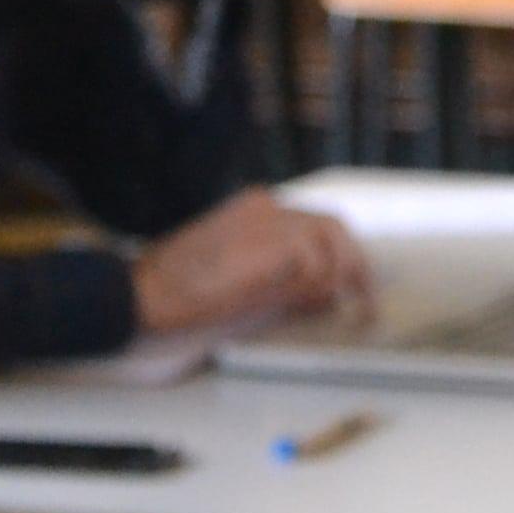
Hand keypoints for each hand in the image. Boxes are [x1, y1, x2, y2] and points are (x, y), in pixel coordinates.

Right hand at [132, 189, 376, 337]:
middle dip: (356, 264)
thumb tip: (328, 293)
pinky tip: (302, 302)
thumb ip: (283, 277)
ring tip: (334, 307)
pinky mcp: (268, 244)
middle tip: (366, 300)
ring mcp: (268, 221)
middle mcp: (266, 206)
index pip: (316, 223)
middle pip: (334, 226)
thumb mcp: (241, 276)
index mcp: (256, 207)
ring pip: (329, 241)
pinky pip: (314, 263)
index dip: (341, 255)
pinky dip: (316, 286)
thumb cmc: (183, 291)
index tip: (353, 286)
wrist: (147, 292)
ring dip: (338, 277)